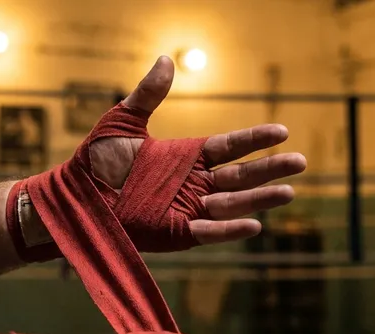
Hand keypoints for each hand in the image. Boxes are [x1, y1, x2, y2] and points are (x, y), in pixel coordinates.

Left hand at [89, 56, 306, 246]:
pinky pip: (208, 232)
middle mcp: (194, 183)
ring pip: (232, 205)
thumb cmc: (95, 160)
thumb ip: (148, 94)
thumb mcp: (123, 120)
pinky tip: (254, 225)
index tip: (282, 132)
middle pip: (241, 177)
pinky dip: (229, 229)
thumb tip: (166, 59)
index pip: (230, 148)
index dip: (255, 140)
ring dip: (259, 200)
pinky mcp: (176, 233)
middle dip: (270, 169)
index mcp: (188, 156)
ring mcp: (187, 209)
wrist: (73, 195)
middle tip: (301, 162)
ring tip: (288, 192)